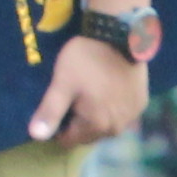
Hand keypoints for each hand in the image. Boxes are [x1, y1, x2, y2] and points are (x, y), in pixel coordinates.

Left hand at [28, 31, 145, 149]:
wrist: (118, 35)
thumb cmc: (85, 60)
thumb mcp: (62, 83)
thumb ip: (49, 112)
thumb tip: (35, 136)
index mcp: (96, 126)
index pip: (70, 140)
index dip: (58, 127)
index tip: (55, 107)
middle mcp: (117, 127)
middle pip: (89, 135)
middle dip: (78, 123)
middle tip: (72, 97)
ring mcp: (132, 115)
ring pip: (105, 126)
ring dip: (96, 117)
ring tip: (88, 94)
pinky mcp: (141, 102)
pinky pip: (120, 114)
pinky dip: (111, 108)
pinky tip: (106, 91)